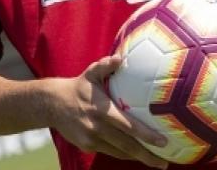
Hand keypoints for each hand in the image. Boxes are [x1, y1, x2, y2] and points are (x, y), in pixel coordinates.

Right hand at [51, 56, 168, 168]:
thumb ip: (106, 65)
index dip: (146, 135)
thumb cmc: (79, 87)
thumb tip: (120, 57)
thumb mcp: (91, 72)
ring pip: (120, 152)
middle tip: (164, 164)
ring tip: (157, 163)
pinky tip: (137, 155)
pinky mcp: (87, 146)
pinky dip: (124, 154)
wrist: (52, 104)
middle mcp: (98, 128)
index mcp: (103, 110)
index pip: (128, 126)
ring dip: (138, 158)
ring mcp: (92, 139)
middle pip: (127, 145)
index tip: (163, 142)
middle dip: (147, 156)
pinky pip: (110, 152)